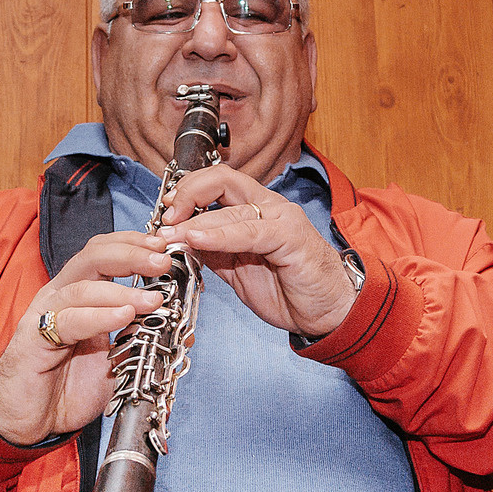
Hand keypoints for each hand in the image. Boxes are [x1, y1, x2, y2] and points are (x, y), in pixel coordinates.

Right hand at [0, 230, 170, 444]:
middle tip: (163, 261)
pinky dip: (100, 315)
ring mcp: (45, 315)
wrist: (29, 421)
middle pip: (94, 255)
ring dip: (123, 289)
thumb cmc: (67, 387)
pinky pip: (70, 320)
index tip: (167, 247)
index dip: (136, 244)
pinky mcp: (34, 339)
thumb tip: (182, 330)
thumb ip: (142, 341)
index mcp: (80, 293)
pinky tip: (124, 316)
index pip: (106, 252)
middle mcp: (61, 296)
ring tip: (154, 299)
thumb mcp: (116, 361)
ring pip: (83, 285)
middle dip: (132, 254)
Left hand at [158, 164, 358, 338]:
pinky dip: (218, 234)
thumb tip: (180, 241)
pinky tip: (196, 239)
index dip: (187, 191)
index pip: (217, 182)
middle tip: (166, 218)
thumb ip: (213, 251)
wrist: (327, 311)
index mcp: (256, 210)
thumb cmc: (289, 289)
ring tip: (171, 233)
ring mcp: (281, 218)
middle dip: (187, 194)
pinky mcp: (290, 237)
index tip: (165, 212)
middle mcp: (269, 206)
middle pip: (222, 179)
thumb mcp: (238, 269)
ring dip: (194, 220)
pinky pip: (248, 231)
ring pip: (231, 207)